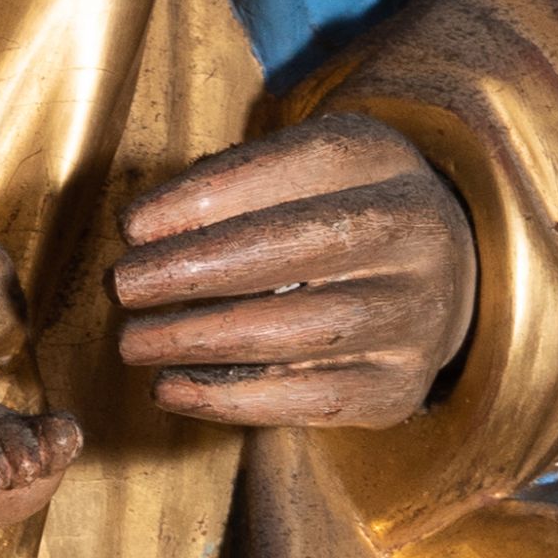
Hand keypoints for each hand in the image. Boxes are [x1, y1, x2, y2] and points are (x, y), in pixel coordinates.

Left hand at [113, 113, 477, 430]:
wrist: (434, 281)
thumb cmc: (333, 217)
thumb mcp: (301, 173)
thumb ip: (233, 187)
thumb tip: (144, 234)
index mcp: (380, 159)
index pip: (292, 167)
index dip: (205, 198)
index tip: (132, 227)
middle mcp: (417, 232)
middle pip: (295, 248)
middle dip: (194, 270)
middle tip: (122, 287)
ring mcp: (417, 313)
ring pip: (301, 329)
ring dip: (201, 338)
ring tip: (135, 341)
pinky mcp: (399, 385)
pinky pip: (309, 398)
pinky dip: (230, 398)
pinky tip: (170, 389)